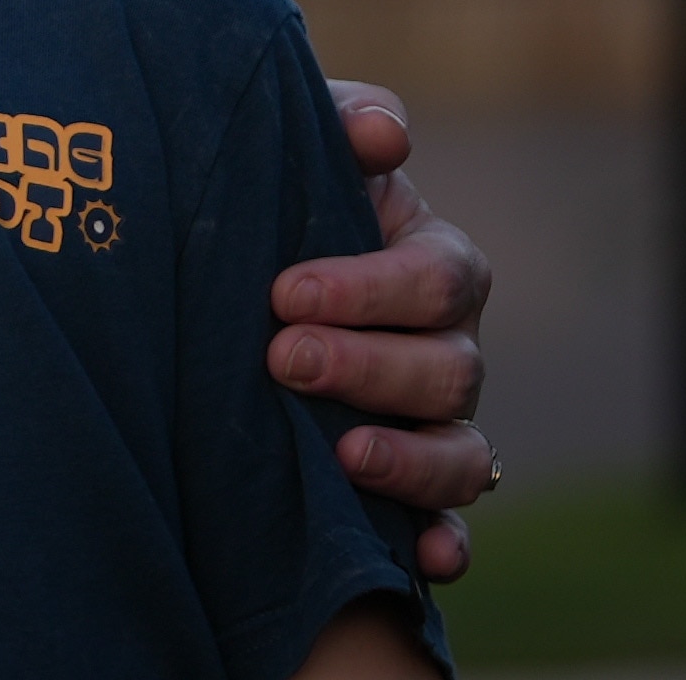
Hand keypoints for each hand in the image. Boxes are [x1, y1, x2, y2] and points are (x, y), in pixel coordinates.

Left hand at [271, 83, 492, 579]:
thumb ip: (337, 125)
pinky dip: (446, 545)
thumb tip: (385, 134)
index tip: (285, 291)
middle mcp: (446, 346)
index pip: (438, 276)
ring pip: (463, 455)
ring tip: (342, 454)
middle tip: (282, 359)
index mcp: (429, 263)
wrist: (221, 269)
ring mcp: (434, 423)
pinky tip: (424, 561)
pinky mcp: (409, 488)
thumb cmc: (268, 200)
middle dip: (370, 368)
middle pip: (451, 370)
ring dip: (411, 460)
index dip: (372, 287)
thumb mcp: (293, 149)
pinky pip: (451, 526)